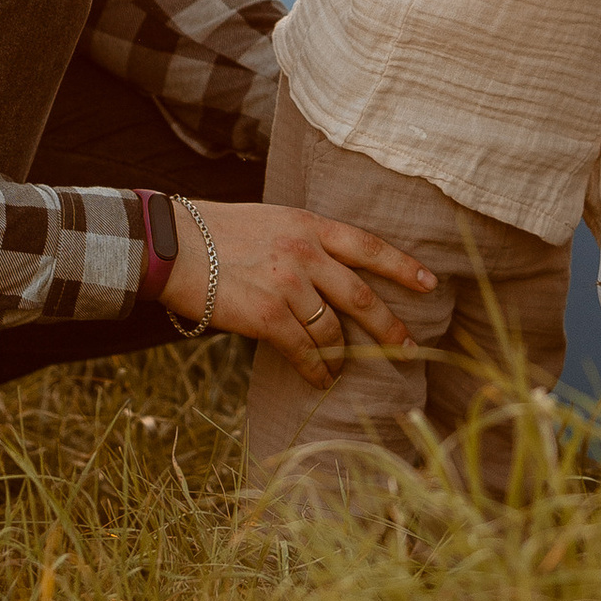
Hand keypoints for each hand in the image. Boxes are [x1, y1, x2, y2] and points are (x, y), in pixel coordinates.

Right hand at [162, 203, 435, 387]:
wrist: (170, 244)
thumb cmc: (212, 232)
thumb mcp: (267, 221)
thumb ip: (300, 240)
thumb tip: (325, 271)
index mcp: (307, 224)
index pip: (368, 246)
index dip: (403, 266)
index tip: (430, 282)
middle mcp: (305, 252)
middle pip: (362, 295)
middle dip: (388, 325)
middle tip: (407, 346)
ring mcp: (289, 285)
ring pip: (332, 330)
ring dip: (342, 355)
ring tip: (342, 368)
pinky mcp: (269, 318)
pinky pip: (305, 352)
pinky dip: (318, 369)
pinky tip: (322, 380)